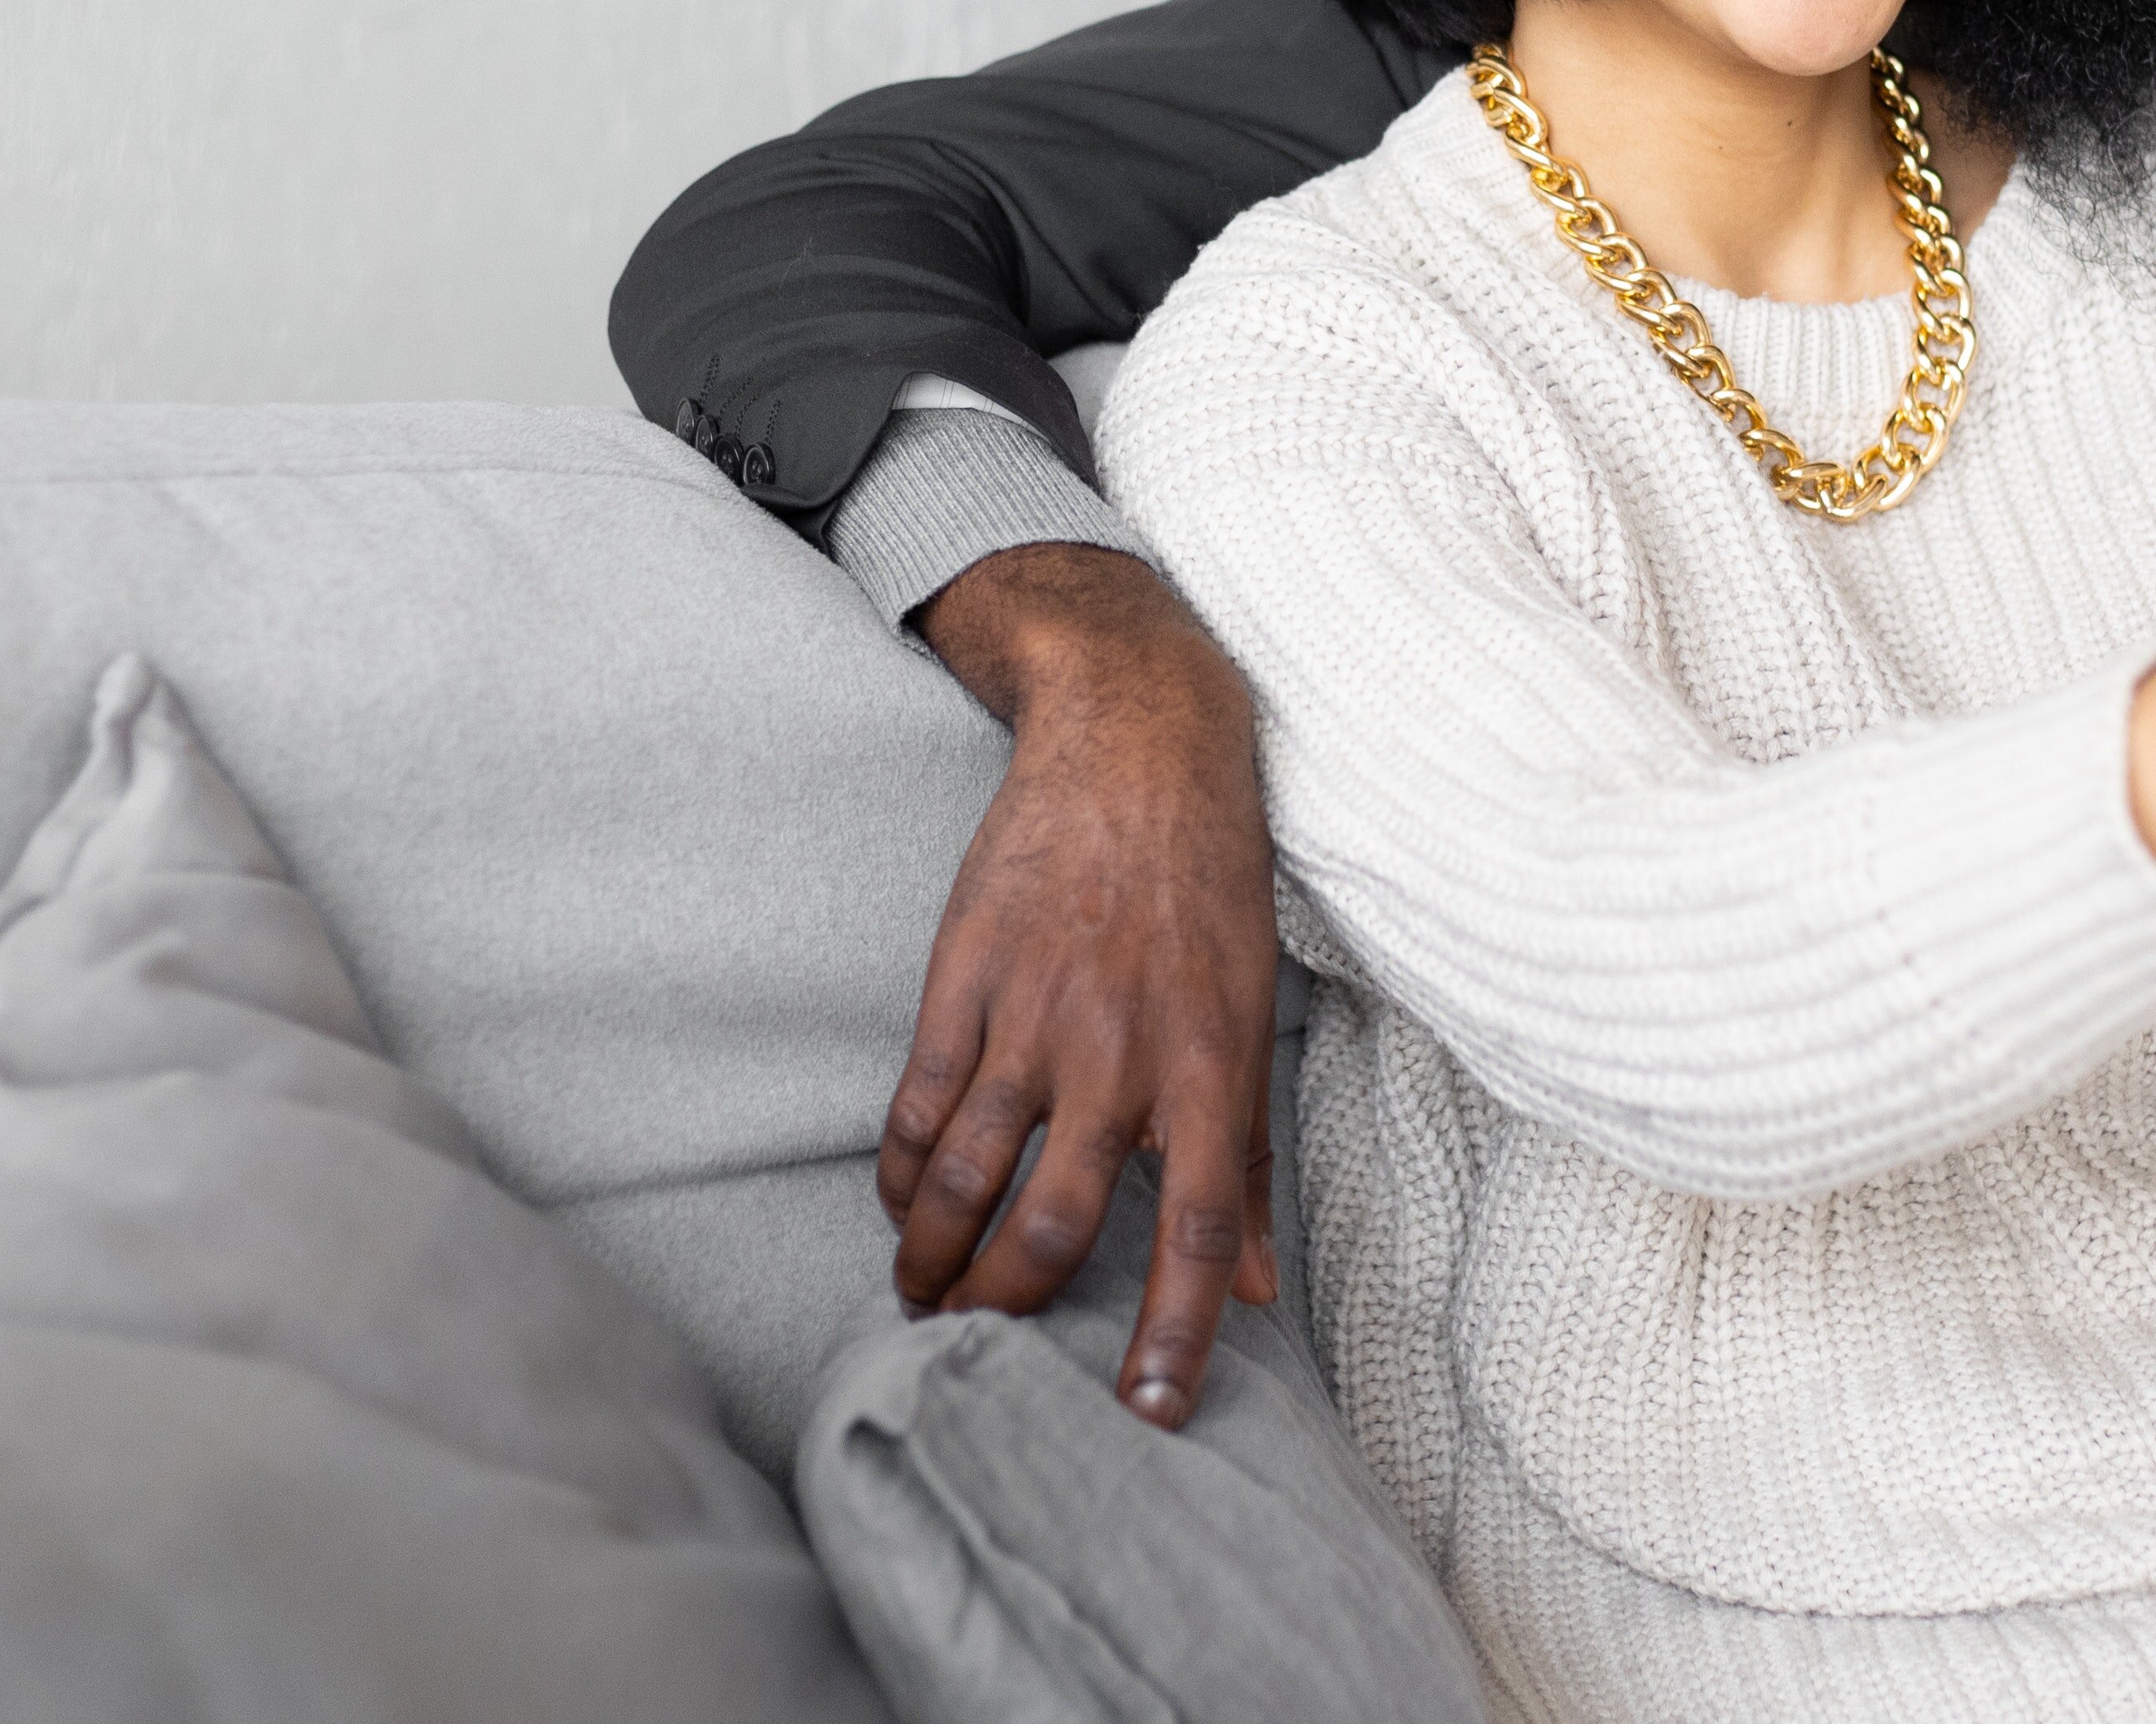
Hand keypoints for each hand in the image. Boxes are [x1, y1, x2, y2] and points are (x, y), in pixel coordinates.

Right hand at [891, 542, 1281, 1428]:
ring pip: (968, 1177)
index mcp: (1210, 1065)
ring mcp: (1034, 1014)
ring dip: (934, 1256)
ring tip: (922, 1295)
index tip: (1150, 1414)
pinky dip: (902, 1170)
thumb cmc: (1209, 885)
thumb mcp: (1253, 1012)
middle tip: (985, 1344)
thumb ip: (1246, 1157)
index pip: (1199, 1229)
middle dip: (1011, 1307)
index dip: (1177, 1332)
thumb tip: (1255, 1288)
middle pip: (1056, 1225)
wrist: (1135, 742)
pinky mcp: (963, 976)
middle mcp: (1122, 1050)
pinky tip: (900, 1198)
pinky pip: (920, 1104)